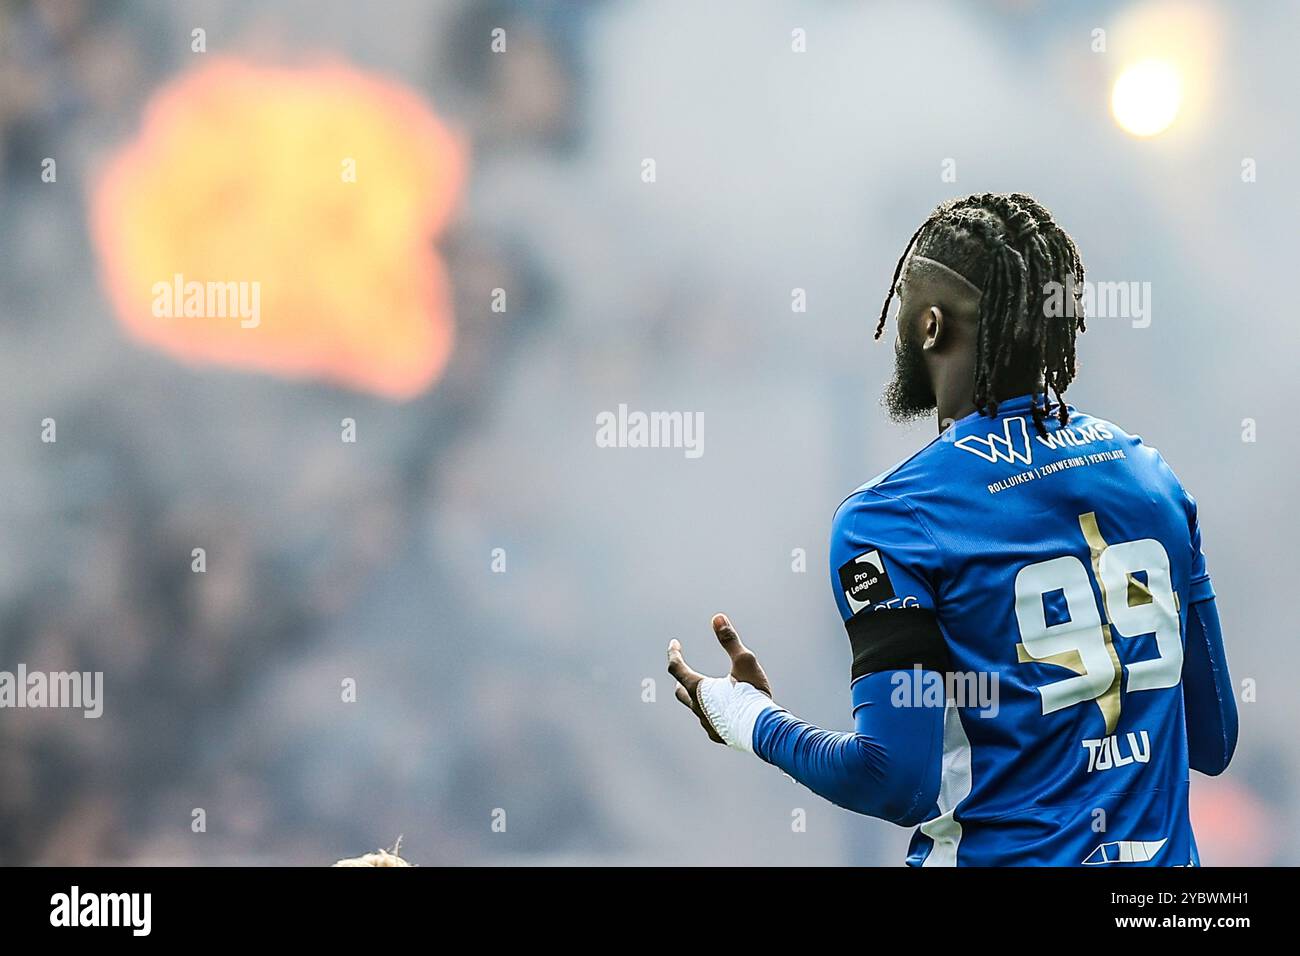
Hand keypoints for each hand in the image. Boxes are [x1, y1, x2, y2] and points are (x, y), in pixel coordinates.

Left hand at [667, 613, 771, 744]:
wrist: (764, 730)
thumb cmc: (753, 693)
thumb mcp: (744, 661)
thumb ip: (730, 640)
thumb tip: (717, 618)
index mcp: (699, 688)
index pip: (677, 668)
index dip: (673, 654)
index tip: (674, 644)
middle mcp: (698, 708)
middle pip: (681, 691)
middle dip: (681, 679)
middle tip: (684, 672)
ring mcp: (707, 724)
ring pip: (696, 708)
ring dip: (700, 698)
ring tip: (710, 693)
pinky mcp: (718, 735)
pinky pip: (710, 722)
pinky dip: (713, 713)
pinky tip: (724, 713)